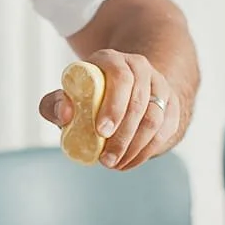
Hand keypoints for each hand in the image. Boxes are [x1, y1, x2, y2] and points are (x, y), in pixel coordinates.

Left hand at [39, 50, 180, 169]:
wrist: (121, 91)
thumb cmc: (86, 97)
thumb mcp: (66, 97)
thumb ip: (53, 104)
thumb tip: (65, 114)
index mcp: (112, 60)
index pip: (120, 78)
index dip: (113, 106)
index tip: (101, 131)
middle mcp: (139, 67)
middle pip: (139, 102)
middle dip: (123, 136)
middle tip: (106, 160)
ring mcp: (159, 85)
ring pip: (155, 117)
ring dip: (136, 147)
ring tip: (116, 164)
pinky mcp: (171, 104)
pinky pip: (167, 129)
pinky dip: (148, 150)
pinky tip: (130, 162)